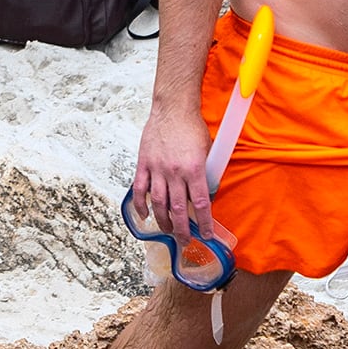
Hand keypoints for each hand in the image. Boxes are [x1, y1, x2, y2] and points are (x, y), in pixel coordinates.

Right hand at [130, 93, 216, 248]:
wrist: (173, 108)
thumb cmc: (192, 127)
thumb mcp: (207, 151)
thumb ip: (205, 174)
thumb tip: (206, 194)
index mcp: (194, 169)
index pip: (201, 204)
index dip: (205, 223)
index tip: (207, 235)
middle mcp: (175, 172)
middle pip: (179, 209)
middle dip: (183, 229)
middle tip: (185, 241)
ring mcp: (157, 168)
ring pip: (159, 203)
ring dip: (163, 220)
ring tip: (167, 230)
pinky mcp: (144, 163)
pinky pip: (140, 188)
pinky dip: (141, 204)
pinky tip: (144, 214)